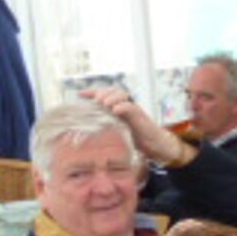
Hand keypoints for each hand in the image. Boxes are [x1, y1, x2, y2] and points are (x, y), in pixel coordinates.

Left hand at [79, 87, 193, 166]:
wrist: (155, 145)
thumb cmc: (137, 138)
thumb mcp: (117, 131)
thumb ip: (106, 126)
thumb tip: (88, 128)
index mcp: (119, 107)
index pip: (105, 94)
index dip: (92, 92)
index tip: (80, 94)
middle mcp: (126, 105)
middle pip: (113, 90)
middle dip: (102, 93)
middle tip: (96, 101)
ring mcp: (134, 109)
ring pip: (121, 94)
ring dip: (111, 97)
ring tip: (104, 103)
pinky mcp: (141, 116)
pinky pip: (131, 107)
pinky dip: (122, 106)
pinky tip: (115, 110)